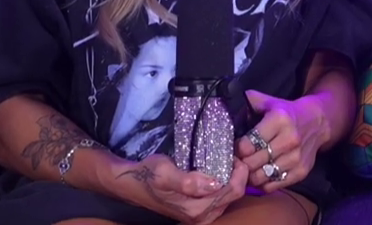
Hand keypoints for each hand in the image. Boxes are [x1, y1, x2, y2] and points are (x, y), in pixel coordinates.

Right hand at [108, 154, 246, 224]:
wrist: (132, 185)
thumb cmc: (148, 175)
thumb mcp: (166, 173)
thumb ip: (189, 181)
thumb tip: (215, 183)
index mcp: (197, 210)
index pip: (233, 191)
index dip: (239, 171)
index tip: (234, 154)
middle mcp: (202, 217)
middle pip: (234, 195)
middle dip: (238, 175)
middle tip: (232, 155)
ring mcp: (201, 217)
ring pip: (229, 197)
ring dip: (231, 179)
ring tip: (226, 161)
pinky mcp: (198, 212)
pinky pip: (220, 198)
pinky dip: (224, 185)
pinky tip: (218, 172)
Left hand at [238, 90, 327, 191]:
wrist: (318, 122)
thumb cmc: (288, 113)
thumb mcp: (269, 102)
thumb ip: (249, 103)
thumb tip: (226, 108)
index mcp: (279, 119)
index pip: (248, 144)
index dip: (237, 148)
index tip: (234, 148)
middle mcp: (289, 139)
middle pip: (253, 162)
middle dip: (241, 163)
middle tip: (238, 161)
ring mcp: (296, 157)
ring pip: (261, 177)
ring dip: (251, 175)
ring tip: (249, 168)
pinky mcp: (301, 171)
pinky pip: (274, 185)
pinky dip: (264, 183)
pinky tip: (261, 174)